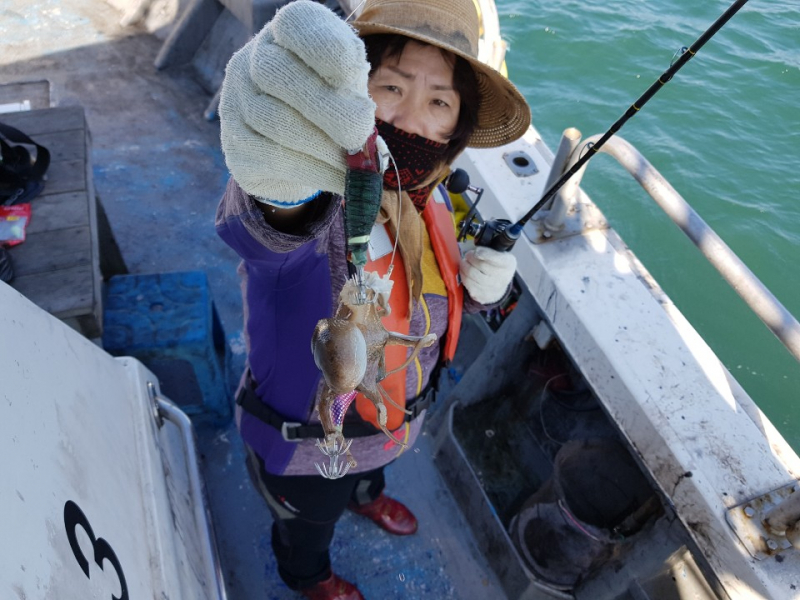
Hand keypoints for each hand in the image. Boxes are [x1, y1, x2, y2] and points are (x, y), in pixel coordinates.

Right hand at [219, 0, 375, 205]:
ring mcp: (234, 103)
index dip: (322, 47)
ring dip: (322, 147)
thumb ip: (351, 91)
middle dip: (325, 108)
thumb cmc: (330, 106)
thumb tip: (356, 120)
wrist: (300, 151)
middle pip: (275, 73)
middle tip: (358, 134)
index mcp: (284, 35)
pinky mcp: (235, 145)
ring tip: (354, 164)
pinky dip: (315, 171)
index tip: (352, 75)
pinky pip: (272, 158)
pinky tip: (341, 180)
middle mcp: (250, 61)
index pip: (294, 24)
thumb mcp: (348, 87)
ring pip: (274, 121)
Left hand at [460, 246, 516, 303]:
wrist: (499, 285)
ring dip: (464, 267)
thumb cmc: (497, 266)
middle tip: (468, 255)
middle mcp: (503, 277)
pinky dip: (464, 277)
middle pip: (481, 265)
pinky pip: (469, 285)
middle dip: (470, 258)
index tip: (476, 251)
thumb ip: (490, 251)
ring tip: (464, 263)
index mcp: (508, 263)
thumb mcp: (499, 255)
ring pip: (472, 275)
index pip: (496, 258)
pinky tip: (464, 273)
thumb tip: (476, 252)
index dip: (484, 253)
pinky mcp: (484, 296)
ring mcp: (493, 289)